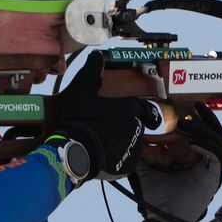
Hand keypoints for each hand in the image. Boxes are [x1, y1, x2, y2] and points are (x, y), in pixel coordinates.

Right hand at [54, 51, 158, 181]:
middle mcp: (137, 129)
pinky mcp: (128, 166)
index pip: (147, 109)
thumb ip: (91, 72)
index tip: (144, 115)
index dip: (145, 112)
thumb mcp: (82, 90)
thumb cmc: (80, 118)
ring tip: (101, 142)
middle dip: (125, 126)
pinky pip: (126, 160)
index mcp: (130, 110)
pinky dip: (117, 158)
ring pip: (131, 144)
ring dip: (121, 142)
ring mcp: (133, 149)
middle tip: (107, 127)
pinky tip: (102, 154)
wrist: (74, 151)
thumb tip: (97, 55)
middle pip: (136, 127)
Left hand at [129, 104, 221, 221]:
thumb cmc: (156, 196)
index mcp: (196, 159)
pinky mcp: (214, 177)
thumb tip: (131, 133)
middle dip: (207, 118)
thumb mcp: (146, 166)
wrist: (161, 218)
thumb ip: (142, 150)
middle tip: (195, 106)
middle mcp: (207, 163)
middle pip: (216, 133)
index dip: (200, 118)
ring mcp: (213, 170)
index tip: (188, 105)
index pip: (204, 133)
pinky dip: (208, 145)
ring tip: (188, 122)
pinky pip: (218, 156)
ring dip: (206, 129)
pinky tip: (193, 140)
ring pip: (219, 141)